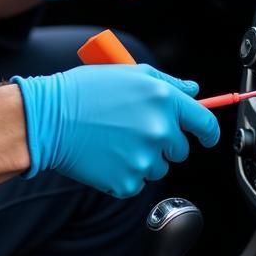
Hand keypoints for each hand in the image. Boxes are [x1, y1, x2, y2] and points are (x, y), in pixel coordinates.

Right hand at [12, 64, 218, 197]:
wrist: (48, 118)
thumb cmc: (84, 91)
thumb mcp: (128, 73)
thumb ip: (167, 82)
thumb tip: (194, 91)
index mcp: (163, 100)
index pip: (204, 123)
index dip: (207, 132)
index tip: (204, 136)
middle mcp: (159, 130)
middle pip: (180, 150)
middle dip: (164, 143)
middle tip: (134, 130)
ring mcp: (144, 159)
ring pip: (158, 168)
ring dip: (143, 158)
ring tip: (114, 140)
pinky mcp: (127, 182)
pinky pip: (136, 182)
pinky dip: (123, 173)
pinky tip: (104, 155)